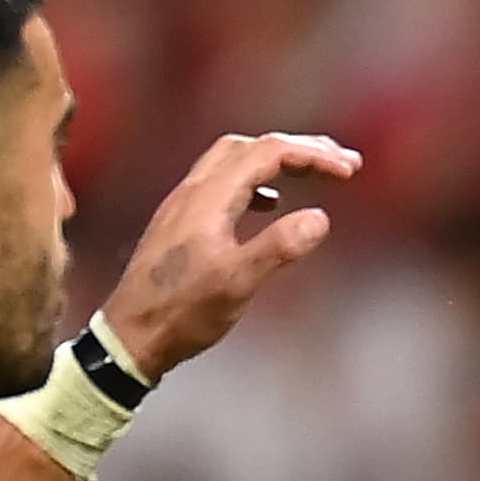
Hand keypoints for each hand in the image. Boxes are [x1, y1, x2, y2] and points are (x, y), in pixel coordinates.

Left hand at [97, 132, 358, 377]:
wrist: (130, 334)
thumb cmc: (183, 312)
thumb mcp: (236, 283)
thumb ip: (278, 247)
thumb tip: (320, 218)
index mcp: (209, 198)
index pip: (268, 153)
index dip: (312, 154)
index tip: (349, 170)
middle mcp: (194, 190)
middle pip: (252, 146)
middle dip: (300, 147)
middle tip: (342, 162)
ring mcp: (184, 204)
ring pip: (235, 160)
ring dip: (276, 159)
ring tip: (312, 174)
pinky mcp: (181, 221)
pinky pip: (224, 182)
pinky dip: (257, 181)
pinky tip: (271, 204)